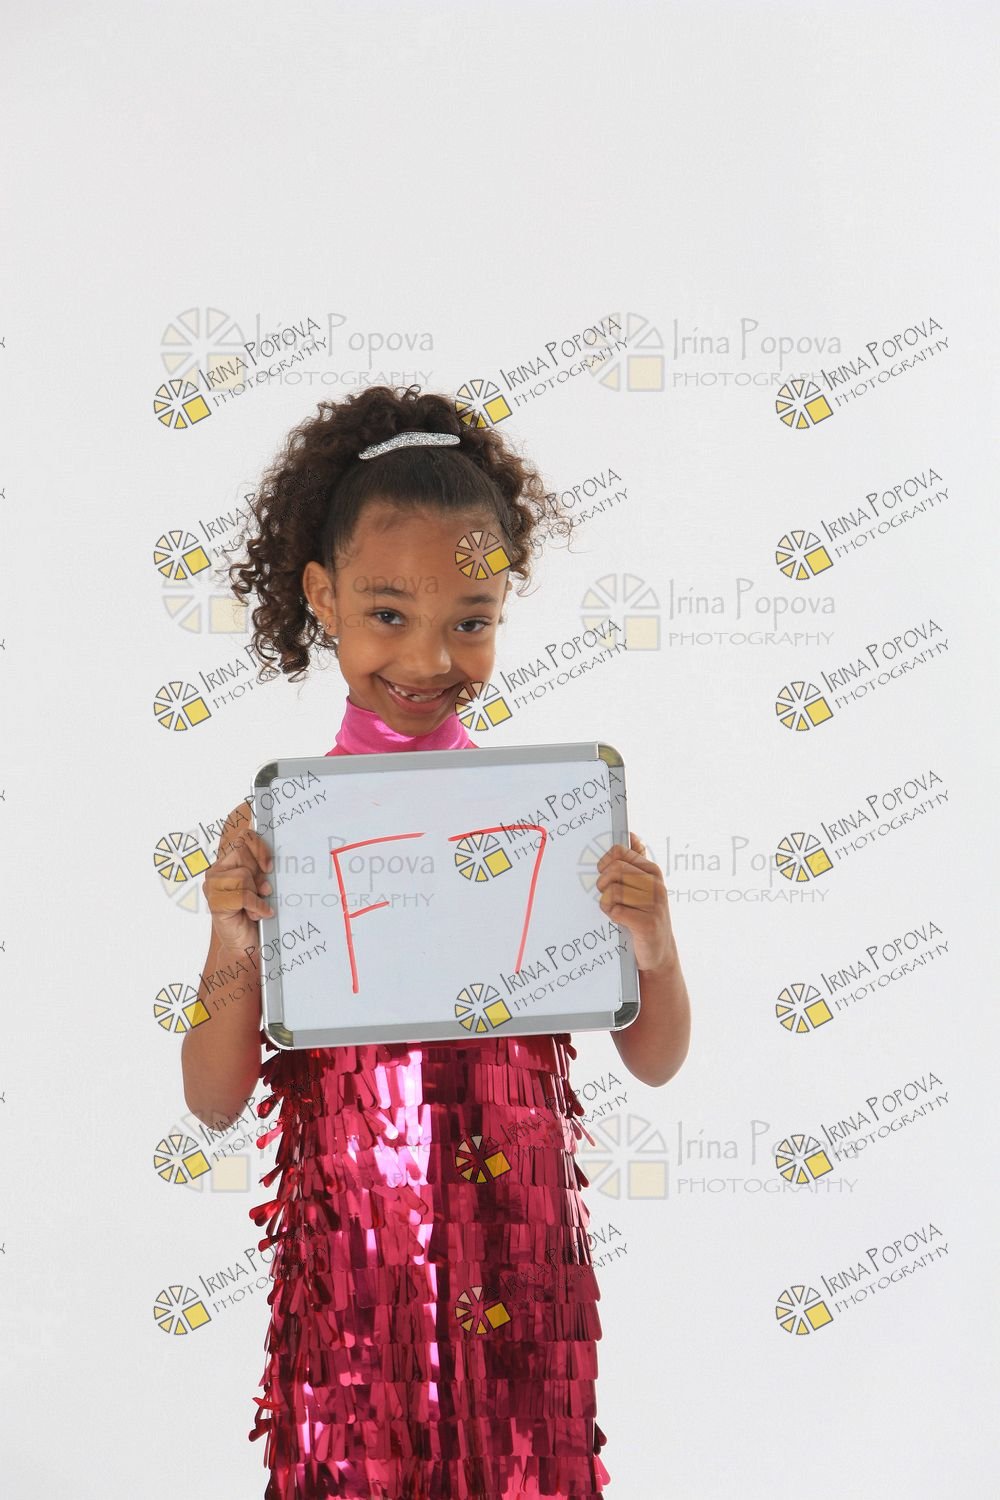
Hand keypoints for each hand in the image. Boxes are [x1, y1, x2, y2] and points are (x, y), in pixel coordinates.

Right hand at [203, 801, 275, 956]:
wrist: (247, 944)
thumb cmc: (256, 913)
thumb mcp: (262, 885)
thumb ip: (261, 869)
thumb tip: (271, 860)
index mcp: (227, 862)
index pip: (243, 837)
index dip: (259, 848)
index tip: (269, 866)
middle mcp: (216, 871)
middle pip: (242, 854)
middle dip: (257, 874)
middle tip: (261, 892)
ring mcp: (212, 886)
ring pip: (243, 875)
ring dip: (256, 894)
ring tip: (255, 907)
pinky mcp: (215, 902)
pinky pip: (243, 896)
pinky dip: (256, 907)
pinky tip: (257, 915)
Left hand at [596, 832, 675, 972]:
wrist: (659, 952)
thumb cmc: (645, 915)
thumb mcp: (645, 886)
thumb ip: (638, 861)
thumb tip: (632, 835)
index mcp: (652, 871)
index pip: (618, 852)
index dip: (604, 863)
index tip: (604, 874)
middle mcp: (655, 884)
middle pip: (614, 869)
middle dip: (602, 884)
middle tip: (606, 896)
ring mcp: (653, 904)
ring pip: (613, 891)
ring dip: (606, 903)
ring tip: (613, 910)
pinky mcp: (647, 923)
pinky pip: (615, 911)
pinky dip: (611, 916)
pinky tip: (618, 920)